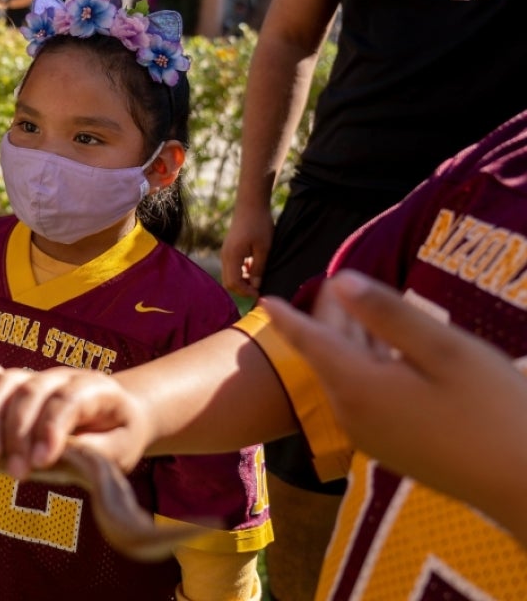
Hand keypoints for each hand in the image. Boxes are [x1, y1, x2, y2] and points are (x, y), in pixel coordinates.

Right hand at [0, 362, 150, 480]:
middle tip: (15, 471)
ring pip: (6, 384)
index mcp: (95, 389)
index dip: (51, 428)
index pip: (68, 400)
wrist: (117, 415)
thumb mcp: (121, 451)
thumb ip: (97, 454)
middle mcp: (62, 377)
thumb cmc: (117, 435)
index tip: (41, 461)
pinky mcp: (15, 386)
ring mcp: (36, 378)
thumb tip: (67, 459)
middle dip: (18, 432)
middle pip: (32, 392)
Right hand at [219, 202, 273, 296]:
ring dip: (242, 281)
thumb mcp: (264, 248)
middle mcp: (225, 256)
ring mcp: (225, 253)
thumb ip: (259, 268)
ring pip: (229, 276)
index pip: (234, 283)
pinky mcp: (228, 250)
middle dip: (242, 289)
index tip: (259, 294)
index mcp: (232, 256)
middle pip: (228, 282)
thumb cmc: (259, 224)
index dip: (246, 292)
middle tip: (258, 290)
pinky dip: (240, 273)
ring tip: (257, 279)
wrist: (250, 205)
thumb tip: (256, 285)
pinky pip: (231, 268)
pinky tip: (253, 268)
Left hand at [260, 270, 526, 542]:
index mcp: (357, 387)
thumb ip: (388, 314)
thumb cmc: (493, 408)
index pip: (310, 342)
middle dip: (327, 321)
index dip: (288, 317)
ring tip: (359, 310)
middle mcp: (352, 415)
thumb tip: (340, 279)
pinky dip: (365, 370)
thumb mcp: (444, 350)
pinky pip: (362, 400)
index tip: (265, 297)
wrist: (525, 486)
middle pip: (327, 358)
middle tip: (336, 284)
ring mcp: (370, 438)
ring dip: (349, 345)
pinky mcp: (391, 449)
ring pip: (345, 379)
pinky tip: (387, 354)